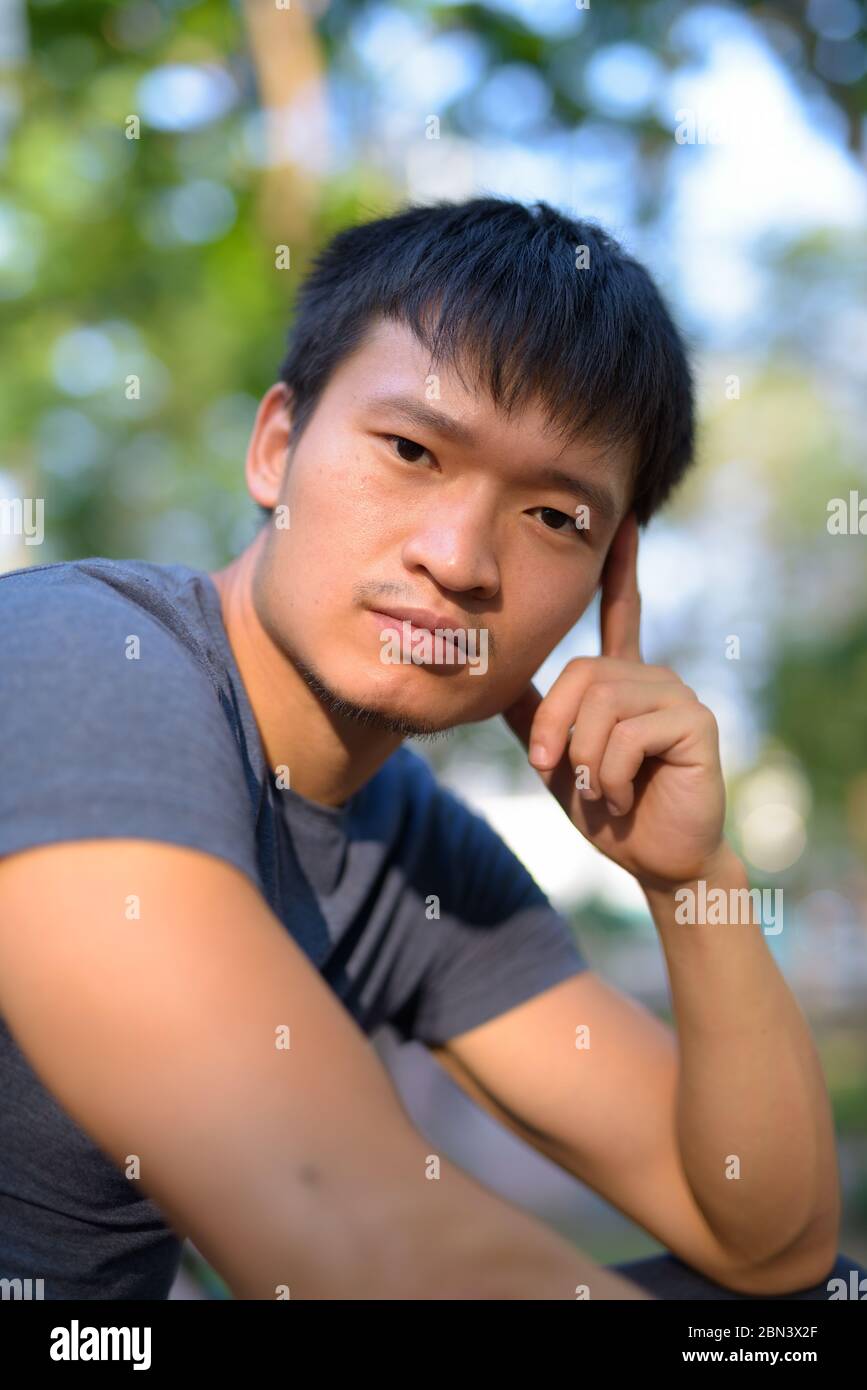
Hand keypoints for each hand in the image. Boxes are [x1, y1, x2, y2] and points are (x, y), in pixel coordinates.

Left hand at [502, 513, 727, 889]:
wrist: (655, 858)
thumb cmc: (610, 810)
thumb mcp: (558, 760)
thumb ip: (534, 717)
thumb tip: (498, 677)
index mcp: (624, 680)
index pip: (621, 611)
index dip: (620, 567)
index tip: (624, 518)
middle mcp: (653, 678)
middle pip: (580, 674)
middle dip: (555, 730)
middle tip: (554, 771)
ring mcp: (678, 696)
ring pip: (600, 705)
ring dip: (583, 761)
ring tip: (599, 790)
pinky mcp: (695, 723)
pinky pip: (627, 734)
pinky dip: (608, 776)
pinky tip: (623, 796)